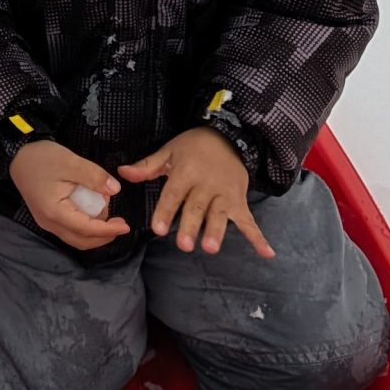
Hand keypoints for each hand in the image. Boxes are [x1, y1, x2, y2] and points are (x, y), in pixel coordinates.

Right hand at [8, 138, 130, 250]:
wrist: (18, 155)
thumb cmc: (41, 158)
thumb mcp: (70, 162)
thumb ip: (93, 176)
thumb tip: (115, 189)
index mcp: (55, 212)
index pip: (86, 229)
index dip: (108, 230)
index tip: (126, 226)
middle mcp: (50, 223)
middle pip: (81, 241)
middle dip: (103, 236)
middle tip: (119, 223)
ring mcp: (47, 222)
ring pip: (75, 238)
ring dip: (94, 232)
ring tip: (106, 213)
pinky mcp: (47, 217)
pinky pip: (69, 230)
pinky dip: (84, 227)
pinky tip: (92, 211)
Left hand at [120, 128, 274, 257]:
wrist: (230, 136)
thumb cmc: (194, 147)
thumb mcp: (170, 151)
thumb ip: (148, 166)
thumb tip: (123, 173)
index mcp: (186, 172)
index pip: (173, 194)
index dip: (165, 211)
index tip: (158, 229)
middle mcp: (207, 184)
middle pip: (197, 207)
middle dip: (191, 226)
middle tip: (184, 245)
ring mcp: (225, 194)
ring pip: (220, 215)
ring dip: (217, 231)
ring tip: (211, 247)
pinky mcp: (239, 201)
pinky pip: (249, 221)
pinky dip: (258, 237)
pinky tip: (266, 253)